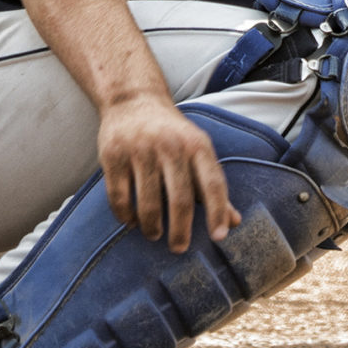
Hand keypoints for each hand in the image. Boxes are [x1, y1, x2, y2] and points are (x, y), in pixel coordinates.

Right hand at [95, 94, 236, 252]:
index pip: (213, 184)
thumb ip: (213, 186)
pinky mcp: (113, 154)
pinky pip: (119, 196)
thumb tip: (233, 222)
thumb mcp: (197, 151)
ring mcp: (139, 149)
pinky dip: (125, 215)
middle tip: (179, 248)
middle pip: (180, 199)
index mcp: (196, 145)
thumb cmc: (172, 134)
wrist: (132, 100)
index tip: (219, 237)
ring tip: (154, 234)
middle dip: (180, 231)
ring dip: (152, 226)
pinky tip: (131, 221)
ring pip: (148, 203)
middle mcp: (170, 146)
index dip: (218, 212)